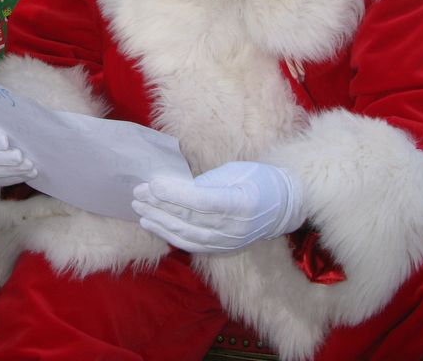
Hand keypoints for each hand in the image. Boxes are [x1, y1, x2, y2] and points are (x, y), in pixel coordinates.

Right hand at [0, 107, 37, 186]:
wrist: (15, 127)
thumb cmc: (16, 114)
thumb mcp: (17, 108)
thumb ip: (22, 112)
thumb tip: (40, 118)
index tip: (6, 141)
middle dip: (1, 157)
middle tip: (20, 156)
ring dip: (10, 170)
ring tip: (30, 166)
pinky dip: (14, 178)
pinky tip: (30, 173)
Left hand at [131, 161, 303, 253]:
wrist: (285, 205)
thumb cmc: (259, 179)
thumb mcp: (235, 172)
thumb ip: (205, 182)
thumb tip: (172, 186)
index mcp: (241, 203)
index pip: (200, 201)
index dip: (173, 193)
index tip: (152, 183)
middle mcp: (235, 227)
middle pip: (189, 219)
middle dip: (159, 206)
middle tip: (137, 193)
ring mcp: (230, 242)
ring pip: (187, 236)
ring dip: (159, 222)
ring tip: (139, 209)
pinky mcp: (224, 249)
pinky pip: (192, 245)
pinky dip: (170, 235)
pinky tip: (154, 225)